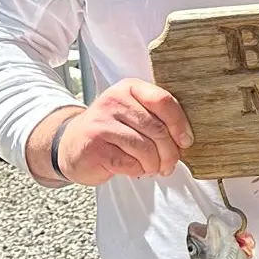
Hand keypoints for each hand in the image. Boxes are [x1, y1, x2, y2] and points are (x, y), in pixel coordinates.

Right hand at [56, 79, 192, 183]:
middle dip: (170, 153)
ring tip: (153, 167)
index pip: (163, 101)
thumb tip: (186, 140)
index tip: (186, 142)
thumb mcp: (134, 115)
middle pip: (158, 129)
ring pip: (146, 148)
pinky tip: (134, 168)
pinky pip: (130, 162)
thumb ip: (158, 119)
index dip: (180, 125)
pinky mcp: (95, 146)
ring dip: (155, 164)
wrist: (71, 145)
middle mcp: (113, 101)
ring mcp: (101, 123)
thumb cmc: (112, 132)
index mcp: (129, 88)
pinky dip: (138, 170)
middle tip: (170, 164)